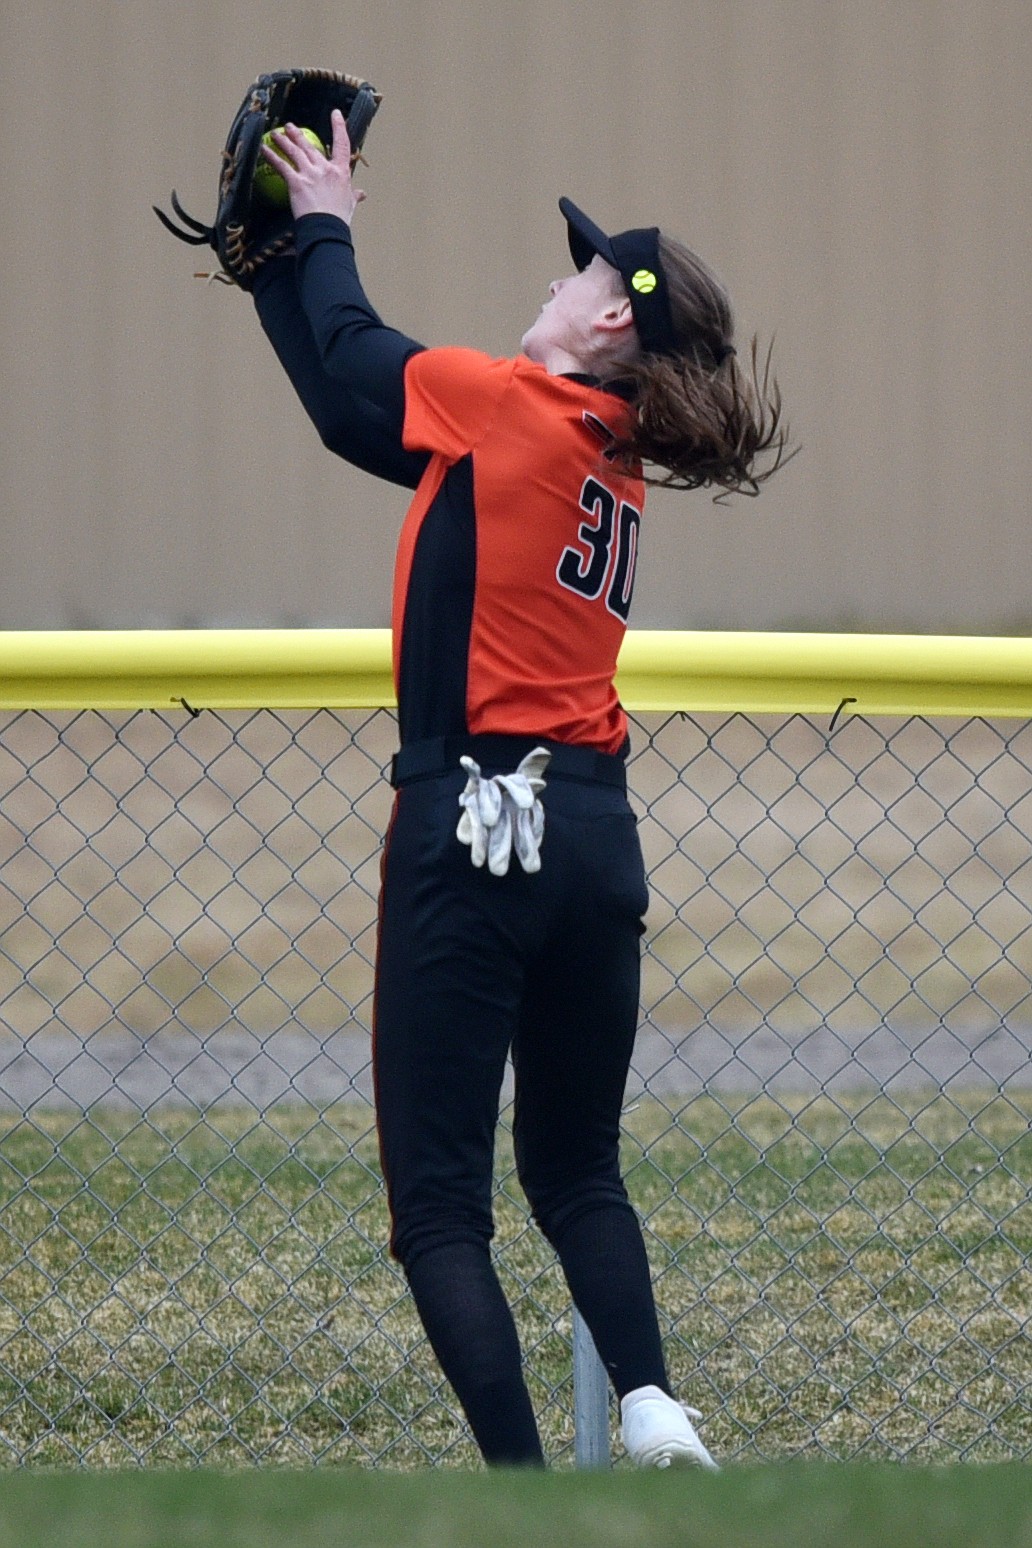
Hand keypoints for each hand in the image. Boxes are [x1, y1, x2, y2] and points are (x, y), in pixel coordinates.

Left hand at [261, 108, 366, 223]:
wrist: (327, 228)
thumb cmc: (339, 218)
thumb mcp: (350, 204)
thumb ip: (354, 196)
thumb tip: (362, 194)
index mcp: (340, 172)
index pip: (342, 144)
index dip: (339, 127)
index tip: (336, 114)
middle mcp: (325, 168)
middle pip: (310, 147)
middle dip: (298, 135)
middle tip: (289, 127)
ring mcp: (310, 174)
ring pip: (295, 152)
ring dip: (284, 141)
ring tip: (275, 134)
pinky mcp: (296, 182)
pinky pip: (282, 166)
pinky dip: (272, 157)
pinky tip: (264, 150)